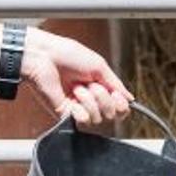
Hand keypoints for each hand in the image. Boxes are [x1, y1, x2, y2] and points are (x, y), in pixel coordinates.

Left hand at [18, 28, 134, 129]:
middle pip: (112, 114)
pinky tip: (73, 97)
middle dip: (104, 98)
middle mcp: (91, 99)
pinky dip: (81, 108)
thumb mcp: (100, 66)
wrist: (45, 57)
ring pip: (98, 118)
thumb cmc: (68, 54)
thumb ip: (116, 85)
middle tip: (92, 85)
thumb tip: (130, 99)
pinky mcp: (66, 114)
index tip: (118, 95)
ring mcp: (78, 107)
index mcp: (100, 86)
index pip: (119, 107)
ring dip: (90, 100)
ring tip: (77, 87)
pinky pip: (83, 120)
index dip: (121, 104)